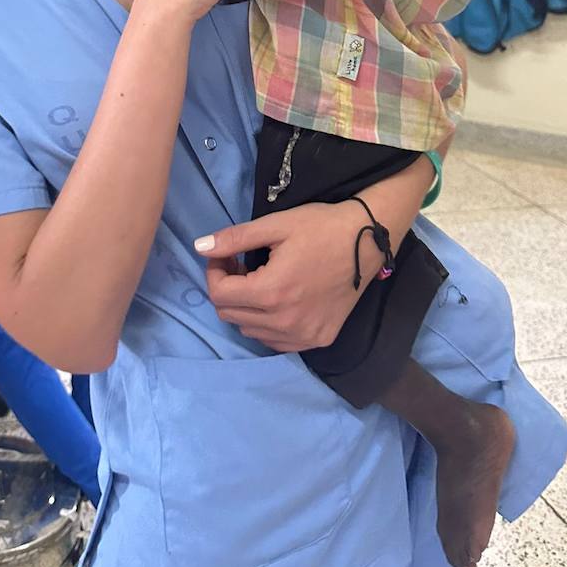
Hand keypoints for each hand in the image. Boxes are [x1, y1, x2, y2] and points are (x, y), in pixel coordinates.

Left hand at [195, 202, 376, 350]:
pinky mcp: (318, 339)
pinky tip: (279, 299)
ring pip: (250, 330)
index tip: (225, 255)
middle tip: (241, 264)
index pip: (219, 295)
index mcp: (271, 292)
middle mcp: (284, 322)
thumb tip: (199, 247)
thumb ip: (234, 239)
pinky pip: (275, 341)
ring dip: (246, 307)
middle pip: (230, 315)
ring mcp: (303, 336)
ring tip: (261, 280)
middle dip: (227, 288)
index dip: (214, 272)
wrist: (367, 241)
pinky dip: (267, 323)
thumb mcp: (275, 225)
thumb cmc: (320, 227)